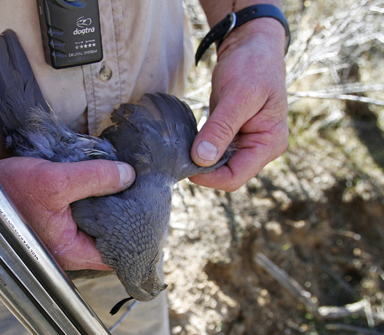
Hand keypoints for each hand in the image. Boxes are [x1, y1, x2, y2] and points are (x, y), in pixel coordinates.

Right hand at [0, 157, 134, 270]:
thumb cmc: (7, 191)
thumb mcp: (55, 180)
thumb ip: (95, 177)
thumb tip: (129, 175)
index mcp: (70, 251)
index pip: (117, 255)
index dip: (137, 236)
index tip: (149, 213)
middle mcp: (66, 251)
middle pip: (108, 241)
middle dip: (125, 218)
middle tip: (141, 195)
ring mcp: (59, 240)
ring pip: (95, 229)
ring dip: (108, 208)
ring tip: (125, 187)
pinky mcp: (53, 225)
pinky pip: (81, 219)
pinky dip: (93, 204)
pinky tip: (100, 185)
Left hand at [190, 18, 288, 191]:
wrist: (252, 46)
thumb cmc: (252, 66)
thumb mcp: (238, 95)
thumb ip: (221, 128)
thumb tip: (202, 159)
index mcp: (269, 144)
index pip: (236, 177)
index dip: (209, 177)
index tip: (184, 164)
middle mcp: (260, 149)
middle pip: (226, 175)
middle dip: (202, 169)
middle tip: (176, 156)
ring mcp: (245, 144)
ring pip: (217, 166)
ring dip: (198, 160)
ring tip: (178, 148)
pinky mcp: (231, 136)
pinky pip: (212, 152)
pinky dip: (198, 148)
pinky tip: (184, 140)